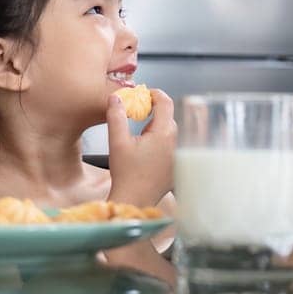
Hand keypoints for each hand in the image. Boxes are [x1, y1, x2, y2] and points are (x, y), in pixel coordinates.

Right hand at [106, 89, 175, 206]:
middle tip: (136, 115)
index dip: (155, 93)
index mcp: (163, 133)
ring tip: (139, 137)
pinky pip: (170, 146)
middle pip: (167, 117)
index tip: (144, 94)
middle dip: (153, 112)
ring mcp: (177, 155)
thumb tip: (115, 98)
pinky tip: (146, 153)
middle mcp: (175, 142)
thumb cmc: (126, 174)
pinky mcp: (176, 166)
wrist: (135, 200)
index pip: (166, 102)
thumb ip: (116, 116)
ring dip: (156, 129)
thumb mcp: (117, 142)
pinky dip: (160, 143)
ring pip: (169, 132)